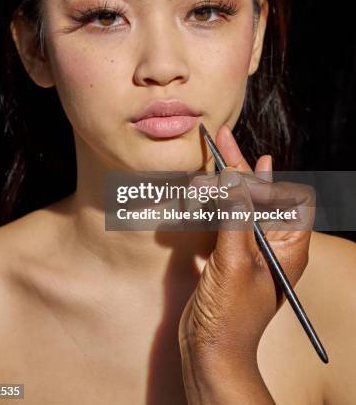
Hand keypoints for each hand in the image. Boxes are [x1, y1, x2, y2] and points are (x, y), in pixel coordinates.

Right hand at [179, 123, 314, 376]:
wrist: (209, 349)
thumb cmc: (231, 313)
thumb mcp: (235, 259)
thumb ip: (236, 214)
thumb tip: (236, 175)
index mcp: (288, 245)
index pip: (288, 197)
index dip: (268, 178)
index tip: (246, 162)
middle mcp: (272, 243)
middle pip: (258, 194)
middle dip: (237, 168)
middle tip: (219, 137)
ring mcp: (248, 247)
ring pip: (236, 203)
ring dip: (217, 187)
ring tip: (198, 178)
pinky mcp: (227, 253)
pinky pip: (222, 218)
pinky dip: (209, 204)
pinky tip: (198, 195)